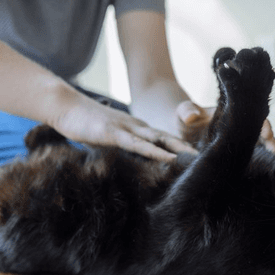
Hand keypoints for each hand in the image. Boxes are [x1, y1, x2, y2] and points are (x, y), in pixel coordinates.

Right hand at [54, 95, 196, 161]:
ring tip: (197, 160)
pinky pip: (139, 144)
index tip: (198, 160)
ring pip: (159, 140)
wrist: (64, 106)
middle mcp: (137, 126)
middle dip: (189, 149)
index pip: (164, 140)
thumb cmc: (84, 124)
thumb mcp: (108, 139)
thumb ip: (121, 149)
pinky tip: (169, 159)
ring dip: (179, 150)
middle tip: (209, 160)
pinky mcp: (114, 133)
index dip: (182, 148)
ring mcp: (127, 128)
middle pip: (169, 138)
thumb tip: (132, 167)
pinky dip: (156, 152)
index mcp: (137, 129)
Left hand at [176, 100, 274, 152]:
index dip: (260, 123)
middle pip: (260, 130)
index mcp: (231, 112)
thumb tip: (192, 117)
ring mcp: (237, 137)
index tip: (266, 132)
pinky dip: (257, 159)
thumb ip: (187, 111)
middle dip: (270, 140)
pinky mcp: (233, 148)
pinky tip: (262, 169)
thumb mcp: (184, 111)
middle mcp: (238, 124)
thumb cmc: (184, 115)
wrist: (182, 127)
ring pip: (258, 142)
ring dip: (268, 150)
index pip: (251, 115)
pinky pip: (248, 153)